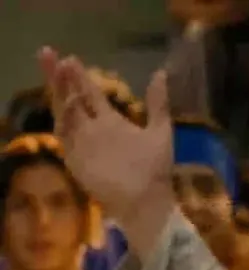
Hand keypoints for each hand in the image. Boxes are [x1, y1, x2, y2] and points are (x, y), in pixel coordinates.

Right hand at [38, 47, 173, 254]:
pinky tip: (64, 100)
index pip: (91, 95)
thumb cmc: (154, 169)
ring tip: (54, 69)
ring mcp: (83, 142)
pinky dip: (64, 117)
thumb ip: (158, 103)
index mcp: (112, 122)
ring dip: (58, 91)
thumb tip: (160, 72)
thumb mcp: (161, 131)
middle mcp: (93, 129)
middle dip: (61, 77)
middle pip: (72, 98)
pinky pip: (66, 134)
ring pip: (65, 111)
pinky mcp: (75, 157)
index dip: (81, 78)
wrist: (147, 200)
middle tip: (51, 54)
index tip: (72, 58)